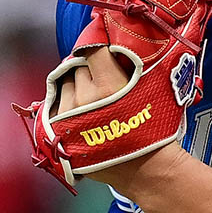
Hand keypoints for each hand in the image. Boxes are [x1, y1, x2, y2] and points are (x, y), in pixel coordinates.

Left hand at [53, 46, 172, 192]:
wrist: (144, 169)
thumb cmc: (154, 129)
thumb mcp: (152, 90)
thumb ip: (134, 66)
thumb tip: (116, 44)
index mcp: (108, 87)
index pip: (93, 50)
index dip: (101, 47)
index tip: (105, 48)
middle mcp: (83, 100)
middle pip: (79, 66)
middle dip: (91, 68)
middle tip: (107, 79)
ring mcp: (68, 116)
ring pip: (66, 83)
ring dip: (78, 84)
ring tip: (96, 98)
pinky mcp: (59, 130)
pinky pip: (57, 103)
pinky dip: (69, 102)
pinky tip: (84, 111)